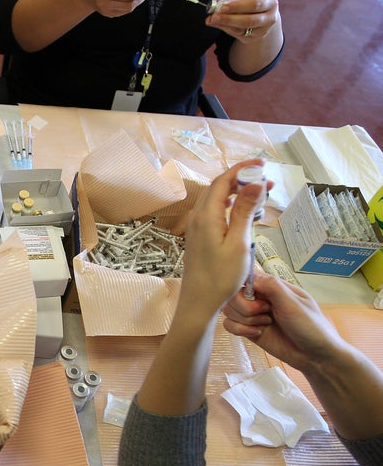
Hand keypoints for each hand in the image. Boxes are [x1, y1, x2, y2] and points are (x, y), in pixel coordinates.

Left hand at [179, 159, 267, 310]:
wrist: (199, 302)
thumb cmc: (220, 277)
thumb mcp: (239, 243)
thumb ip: (244, 211)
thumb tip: (254, 183)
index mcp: (207, 216)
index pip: (223, 181)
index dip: (242, 169)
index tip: (262, 164)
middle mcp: (198, 218)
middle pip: (219, 188)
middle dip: (243, 179)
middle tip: (267, 180)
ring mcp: (197, 227)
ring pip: (217, 200)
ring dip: (239, 194)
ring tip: (263, 195)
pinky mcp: (200, 237)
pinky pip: (216, 213)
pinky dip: (232, 207)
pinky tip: (247, 214)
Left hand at [205, 0, 280, 41]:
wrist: (264, 16)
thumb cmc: (254, 3)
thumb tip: (218, 2)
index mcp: (271, 3)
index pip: (254, 5)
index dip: (237, 6)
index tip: (222, 7)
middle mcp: (270, 19)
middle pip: (248, 21)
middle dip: (229, 19)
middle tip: (213, 16)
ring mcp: (262, 31)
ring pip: (241, 29)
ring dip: (224, 25)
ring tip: (211, 20)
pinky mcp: (253, 38)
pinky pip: (236, 34)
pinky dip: (225, 28)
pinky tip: (217, 24)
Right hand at [223, 274, 343, 373]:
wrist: (315, 357)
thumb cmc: (311, 326)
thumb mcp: (294, 304)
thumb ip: (272, 287)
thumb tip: (250, 275)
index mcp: (272, 287)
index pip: (245, 277)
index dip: (242, 286)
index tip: (254, 297)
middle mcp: (259, 299)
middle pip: (233, 295)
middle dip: (245, 307)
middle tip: (265, 313)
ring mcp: (253, 315)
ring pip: (229, 310)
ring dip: (244, 319)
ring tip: (265, 324)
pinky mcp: (248, 330)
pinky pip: (229, 325)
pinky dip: (240, 330)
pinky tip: (257, 333)